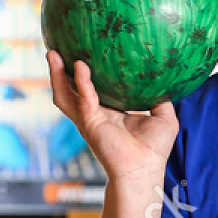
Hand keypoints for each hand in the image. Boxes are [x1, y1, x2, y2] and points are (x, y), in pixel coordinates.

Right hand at [47, 51, 178, 183]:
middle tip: (56, 48)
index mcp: (109, 111)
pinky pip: (83, 98)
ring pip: (65, 94)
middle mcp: (95, 114)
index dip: (83, 73)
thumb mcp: (164, 117)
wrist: (146, 169)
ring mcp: (89, 119)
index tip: (81, 52)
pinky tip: (80, 67)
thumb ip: (161, 99)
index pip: (90, 88)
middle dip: (59, 70)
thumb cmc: (154, 148)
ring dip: (57, 75)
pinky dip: (81, 82)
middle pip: (69, 89)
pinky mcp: (90, 123)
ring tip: (52, 53)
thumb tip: (165, 81)